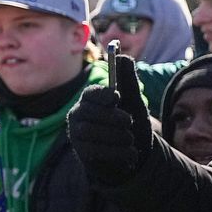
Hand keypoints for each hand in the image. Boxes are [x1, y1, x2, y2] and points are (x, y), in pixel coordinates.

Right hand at [65, 54, 151, 184]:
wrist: (131, 155)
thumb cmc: (130, 124)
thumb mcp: (134, 102)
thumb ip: (128, 80)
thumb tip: (122, 55)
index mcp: (90, 99)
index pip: (90, 93)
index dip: (102, 94)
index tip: (117, 97)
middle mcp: (78, 114)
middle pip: (90, 113)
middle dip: (113, 118)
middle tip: (130, 122)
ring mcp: (77, 133)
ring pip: (91, 132)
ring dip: (117, 136)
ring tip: (130, 139)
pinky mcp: (81, 152)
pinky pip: (94, 150)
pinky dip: (117, 152)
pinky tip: (130, 153)